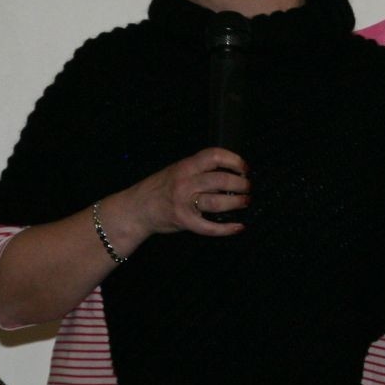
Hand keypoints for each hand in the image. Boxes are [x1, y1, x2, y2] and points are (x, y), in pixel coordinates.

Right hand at [126, 146, 251, 237]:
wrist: (136, 208)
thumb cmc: (159, 188)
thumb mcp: (177, 170)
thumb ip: (198, 169)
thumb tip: (228, 170)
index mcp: (185, 166)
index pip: (214, 156)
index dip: (234, 160)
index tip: (244, 167)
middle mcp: (185, 182)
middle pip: (220, 180)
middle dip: (240, 184)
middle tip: (248, 187)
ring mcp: (184, 203)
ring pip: (217, 202)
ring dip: (237, 202)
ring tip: (246, 201)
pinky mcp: (184, 221)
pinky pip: (209, 227)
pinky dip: (227, 228)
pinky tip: (238, 227)